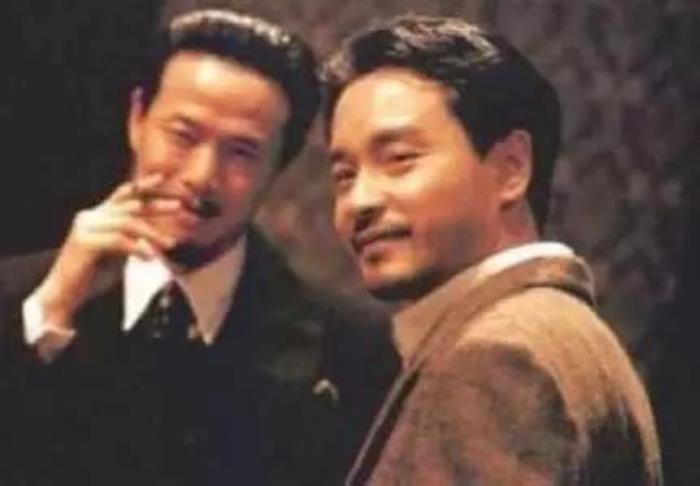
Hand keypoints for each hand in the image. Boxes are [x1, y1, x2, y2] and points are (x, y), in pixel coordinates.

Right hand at [32, 174, 182, 327]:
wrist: (65, 295)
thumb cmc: (93, 275)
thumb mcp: (118, 252)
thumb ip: (131, 238)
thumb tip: (156, 233)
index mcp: (98, 215)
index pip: (123, 194)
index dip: (142, 184)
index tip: (163, 177)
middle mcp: (90, 216)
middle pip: (130, 205)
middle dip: (156, 206)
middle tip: (179, 207)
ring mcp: (85, 228)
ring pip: (127, 223)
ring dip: (152, 234)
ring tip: (170, 244)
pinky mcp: (84, 242)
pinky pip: (118, 240)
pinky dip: (137, 248)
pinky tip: (148, 258)